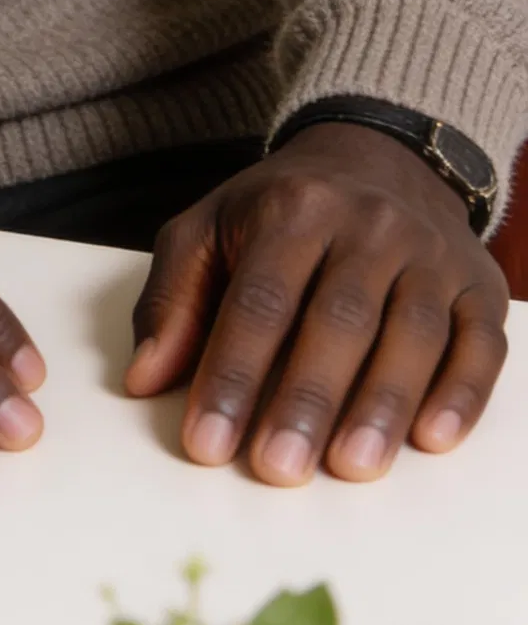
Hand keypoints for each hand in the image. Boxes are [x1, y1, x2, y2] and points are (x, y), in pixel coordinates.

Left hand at [124, 123, 507, 484]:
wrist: (377, 155)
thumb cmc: (280, 212)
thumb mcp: (208, 228)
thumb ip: (173, 300)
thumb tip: (145, 379)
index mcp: (292, 208)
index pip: (259, 300)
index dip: (231, 374)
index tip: (207, 444)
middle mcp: (368, 224)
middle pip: (338, 318)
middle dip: (306, 398)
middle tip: (278, 469)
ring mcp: (430, 255)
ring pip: (411, 332)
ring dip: (382, 405)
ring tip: (349, 467)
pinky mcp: (480, 287)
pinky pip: (480, 343)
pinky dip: (462, 392)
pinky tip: (433, 438)